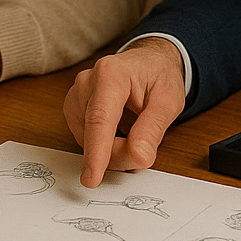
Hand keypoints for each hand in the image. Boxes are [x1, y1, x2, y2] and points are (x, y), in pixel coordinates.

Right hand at [64, 38, 185, 186]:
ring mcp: (75, 96)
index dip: (96, 151)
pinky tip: (119, 129)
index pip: (100, 119)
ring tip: (134, 130)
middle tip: (145, 147)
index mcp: (111, 74)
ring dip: (113, 149)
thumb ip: (153, 129)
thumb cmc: (158, 76)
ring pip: (89, 143)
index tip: (92, 177)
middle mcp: (86, 82)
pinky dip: (105, 145)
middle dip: (120, 152)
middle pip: (95, 135)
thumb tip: (139, 158)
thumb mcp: (169, 101)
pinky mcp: (72, 110)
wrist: (148, 63)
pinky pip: (87, 141)